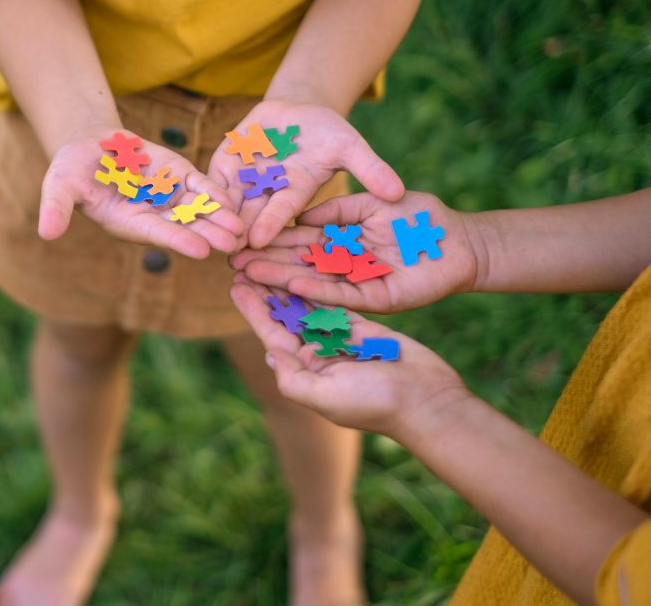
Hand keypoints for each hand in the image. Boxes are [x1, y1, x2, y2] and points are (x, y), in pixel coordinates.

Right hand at [39, 133, 243, 258]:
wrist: (89, 145)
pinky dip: (216, 193)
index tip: (201, 250)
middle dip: (208, 234)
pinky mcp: (178, 177)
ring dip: (219, 218)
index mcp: (127, 223)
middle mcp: (151, 215)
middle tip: (233, 244)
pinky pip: (200, 186)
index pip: (156, 233)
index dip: (178, 240)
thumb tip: (45, 233)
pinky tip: (236, 200)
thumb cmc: (70, 169)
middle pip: (184, 226)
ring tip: (242, 227)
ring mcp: (168, 197)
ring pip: (198, 210)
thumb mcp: (58, 186)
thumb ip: (55, 209)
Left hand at [206, 98, 403, 249]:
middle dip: (236, 232)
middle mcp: (268, 194)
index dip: (269, 224)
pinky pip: (211, 179)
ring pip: (227, 202)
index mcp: (296, 193)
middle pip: (250, 215)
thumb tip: (399, 192)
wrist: (297, 109)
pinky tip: (191, 201)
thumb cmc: (328, 130)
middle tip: (222, 251)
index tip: (258, 239)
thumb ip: (370, 167)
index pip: (281, 213)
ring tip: (202, 231)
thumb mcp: (350, 145)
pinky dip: (203, 190)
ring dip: (215, 217)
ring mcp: (245, 181)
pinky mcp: (225, 165)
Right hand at [230, 191, 483, 313]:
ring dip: (280, 278)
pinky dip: (316, 290)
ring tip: (248, 275)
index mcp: (341, 242)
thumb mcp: (372, 203)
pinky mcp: (375, 299)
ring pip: (312, 282)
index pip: (299, 241)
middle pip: (298, 264)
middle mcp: (344, 266)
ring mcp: (357, 284)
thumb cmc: (421, 216)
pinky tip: (289, 284)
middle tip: (231, 262)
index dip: (272, 240)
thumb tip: (301, 217)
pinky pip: (341, 296)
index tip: (243, 236)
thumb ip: (338, 209)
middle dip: (265, 262)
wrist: (462, 240)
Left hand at [230, 274, 469, 435]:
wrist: (426, 402)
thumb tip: (269, 354)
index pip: (272, 335)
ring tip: (270, 257)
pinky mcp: (363, 326)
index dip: (253, 310)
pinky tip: (304, 265)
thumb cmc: (375, 404)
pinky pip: (335, 301)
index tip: (234, 284)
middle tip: (247, 261)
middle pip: (286, 316)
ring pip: (308, 305)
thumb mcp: (326, 397)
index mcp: (305, 371)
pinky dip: (319, 285)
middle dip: (266, 290)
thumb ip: (293, 378)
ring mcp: (340, 339)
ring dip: (289, 283)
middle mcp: (318, 353)